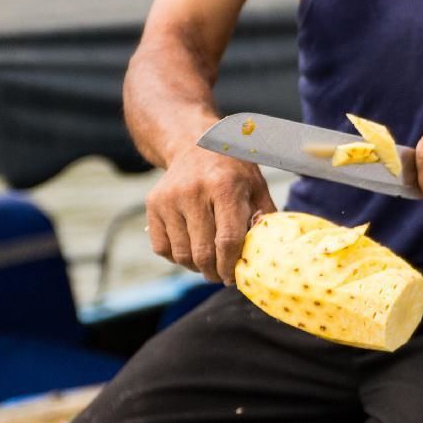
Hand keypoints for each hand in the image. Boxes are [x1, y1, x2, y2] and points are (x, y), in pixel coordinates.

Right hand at [147, 145, 276, 283]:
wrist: (195, 146)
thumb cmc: (233, 172)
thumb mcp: (256, 187)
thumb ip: (265, 218)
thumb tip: (270, 253)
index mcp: (225, 187)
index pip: (228, 239)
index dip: (231, 265)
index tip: (235, 276)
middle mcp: (194, 192)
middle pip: (203, 252)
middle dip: (214, 272)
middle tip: (221, 276)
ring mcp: (169, 199)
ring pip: (181, 254)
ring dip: (196, 267)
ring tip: (208, 263)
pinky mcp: (153, 205)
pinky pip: (162, 249)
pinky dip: (176, 257)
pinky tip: (190, 250)